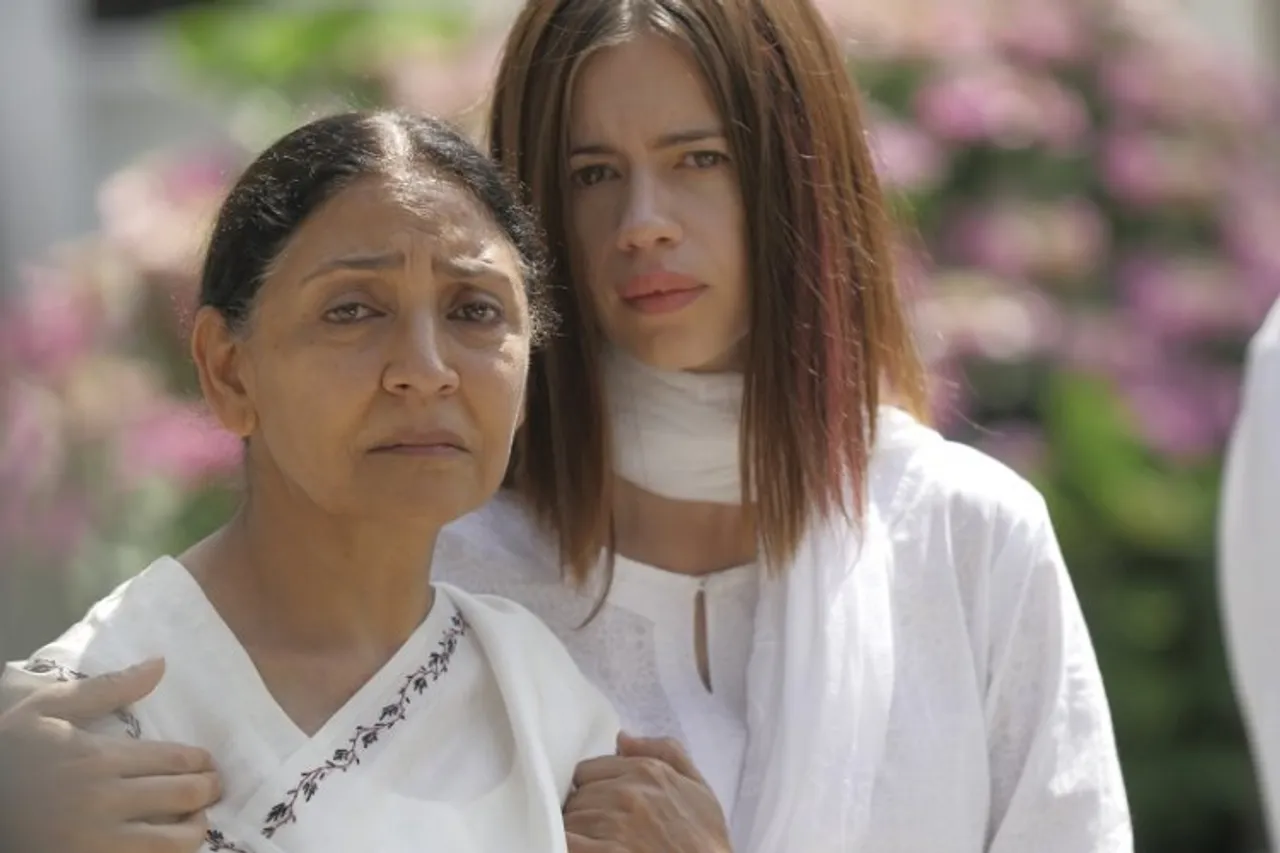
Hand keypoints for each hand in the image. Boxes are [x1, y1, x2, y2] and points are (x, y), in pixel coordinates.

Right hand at [0, 659, 221, 852]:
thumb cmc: (8, 752)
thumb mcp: (46, 710)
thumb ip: (106, 688)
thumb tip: (159, 665)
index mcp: (98, 758)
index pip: (173, 759)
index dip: (199, 762)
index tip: (207, 762)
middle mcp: (103, 800)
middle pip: (181, 796)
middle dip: (207, 790)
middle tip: (214, 787)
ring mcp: (94, 842)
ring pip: (170, 842)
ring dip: (194, 830)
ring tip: (198, 822)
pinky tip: (165, 847)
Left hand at [564, 732, 731, 852]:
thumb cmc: (704, 842)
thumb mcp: (698, 790)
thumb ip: (666, 752)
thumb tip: (623, 738)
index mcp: (646, 771)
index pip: (588, 771)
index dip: (591, 790)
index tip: (599, 806)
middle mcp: (626, 792)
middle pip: (576, 796)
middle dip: (584, 811)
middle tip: (599, 829)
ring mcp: (612, 824)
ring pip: (569, 820)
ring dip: (577, 833)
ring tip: (597, 843)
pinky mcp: (603, 852)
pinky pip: (566, 841)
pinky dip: (568, 845)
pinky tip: (581, 849)